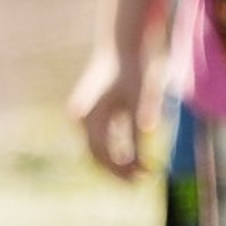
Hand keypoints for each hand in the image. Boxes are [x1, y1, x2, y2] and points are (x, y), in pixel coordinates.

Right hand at [68, 49, 146, 183]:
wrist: (120, 45)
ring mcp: (84, 117)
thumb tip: (139, 162)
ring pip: (98, 150)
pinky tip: (134, 156)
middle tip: (143, 180)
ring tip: (141, 171)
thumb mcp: (137, 103)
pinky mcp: (92, 114)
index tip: (144, 177)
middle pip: (97, 156)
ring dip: (118, 163)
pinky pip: (101, 139)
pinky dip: (116, 150)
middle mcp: (82, 119)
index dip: (123, 170)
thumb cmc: (131, 70)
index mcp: (89, 116)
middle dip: (119, 171)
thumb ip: (136, 131)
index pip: (103, 155)